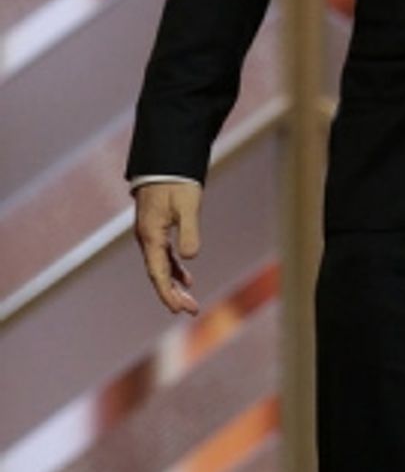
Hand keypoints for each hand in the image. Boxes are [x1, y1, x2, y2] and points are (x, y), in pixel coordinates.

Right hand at [134, 180, 203, 315]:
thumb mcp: (188, 205)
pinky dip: (174, 268)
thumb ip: (189, 231)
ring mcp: (150, 234)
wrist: (164, 161)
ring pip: (160, 266)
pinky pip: (163, 255)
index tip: (179, 310)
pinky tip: (186, 278)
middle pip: (158, 274)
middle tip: (192, 310)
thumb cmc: (177, 182)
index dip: (168, 293)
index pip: (158, 273)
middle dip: (173, 294)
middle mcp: (146, 238)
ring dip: (174, 284)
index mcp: (151, 236)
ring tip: (190, 301)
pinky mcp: (156, 228)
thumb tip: (189, 258)